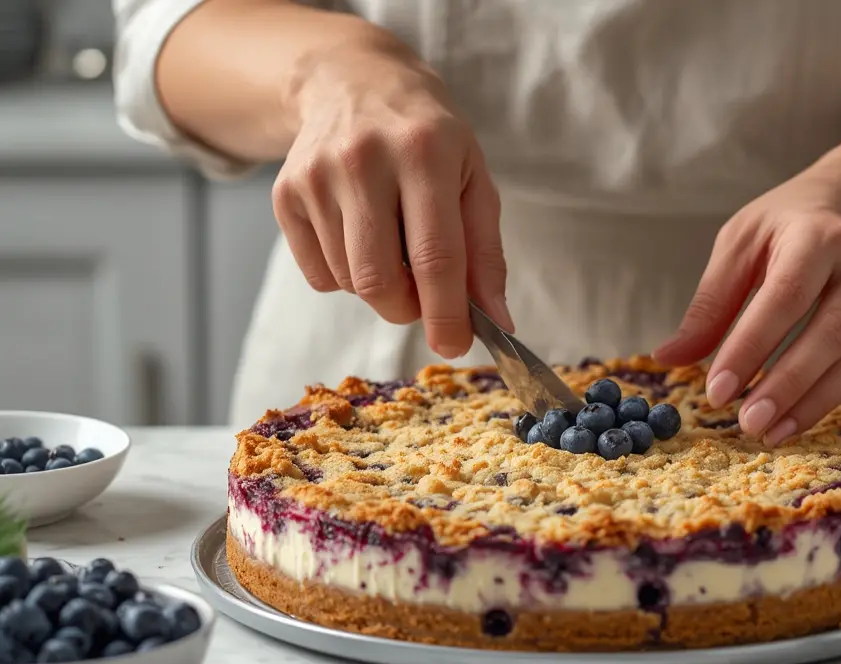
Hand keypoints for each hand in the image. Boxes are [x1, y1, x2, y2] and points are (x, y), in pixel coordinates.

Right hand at [272, 41, 511, 357]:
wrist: (353, 81)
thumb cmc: (428, 137)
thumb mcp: (473, 179)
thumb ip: (485, 253)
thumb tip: (496, 321)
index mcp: (424, 153)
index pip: (436, 256)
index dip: (446, 313)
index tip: (454, 346)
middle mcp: (364, 161)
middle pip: (379, 280)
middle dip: (407, 309)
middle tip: (424, 296)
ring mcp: (316, 176)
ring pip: (348, 282)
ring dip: (378, 287)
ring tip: (392, 246)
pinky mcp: (284, 193)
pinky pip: (318, 274)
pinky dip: (344, 275)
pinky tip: (358, 235)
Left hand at [654, 166, 840, 445]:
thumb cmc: (790, 225)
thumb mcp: (741, 244)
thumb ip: (710, 304)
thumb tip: (668, 357)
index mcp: (817, 235)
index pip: (784, 298)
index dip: (750, 348)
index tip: (716, 391)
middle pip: (827, 333)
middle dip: (785, 385)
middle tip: (746, 423)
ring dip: (812, 403)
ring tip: (769, 433)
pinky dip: (830, 398)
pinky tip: (795, 419)